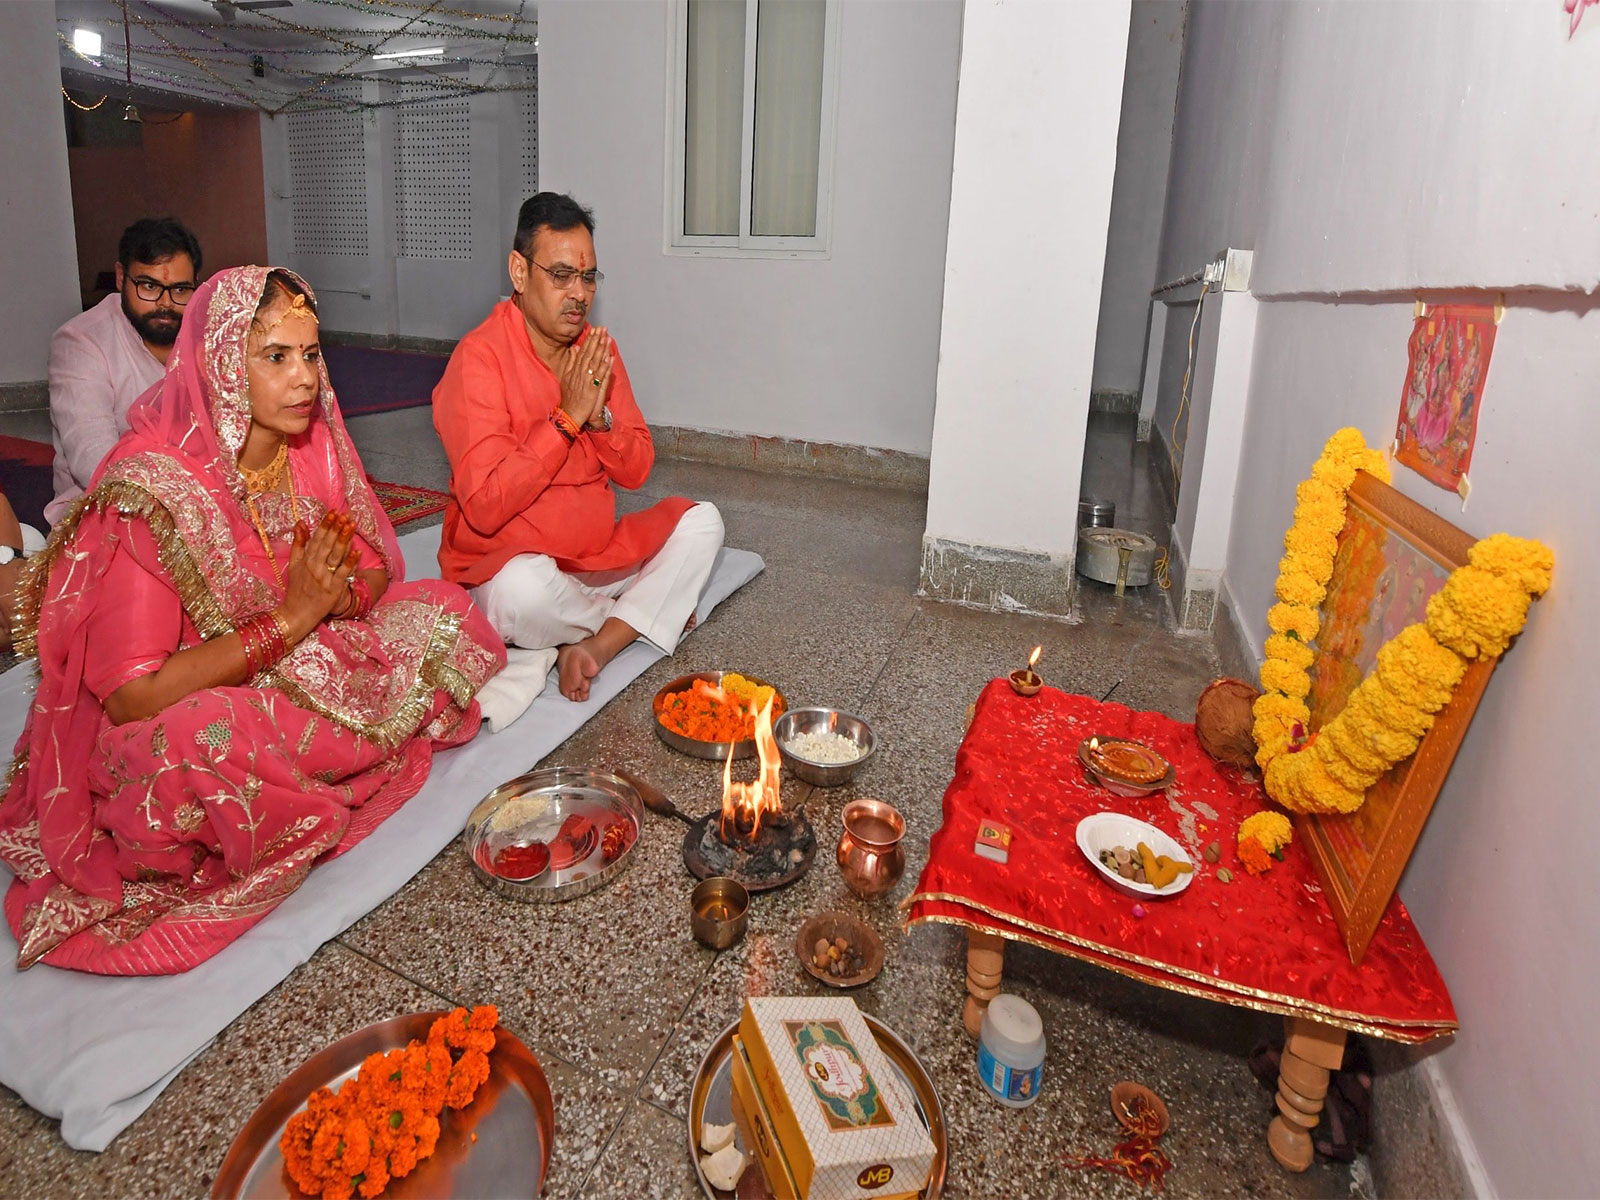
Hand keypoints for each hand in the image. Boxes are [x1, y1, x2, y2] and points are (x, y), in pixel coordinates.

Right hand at [279, 512, 358, 640]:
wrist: (297, 613)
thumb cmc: (297, 589)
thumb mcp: (293, 565)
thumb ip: (298, 543)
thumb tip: (300, 523)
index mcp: (305, 560)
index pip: (317, 539)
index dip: (326, 525)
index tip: (333, 513)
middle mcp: (314, 567)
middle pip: (327, 544)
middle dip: (336, 529)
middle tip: (344, 515)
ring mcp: (324, 578)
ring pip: (335, 555)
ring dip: (344, 540)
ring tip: (351, 526)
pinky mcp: (333, 589)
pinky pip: (343, 573)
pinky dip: (350, 562)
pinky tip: (358, 551)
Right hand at [556, 327, 612, 429]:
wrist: (570, 413)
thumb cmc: (569, 397)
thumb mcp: (567, 376)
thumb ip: (571, 362)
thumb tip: (574, 348)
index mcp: (574, 369)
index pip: (583, 351)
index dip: (589, 340)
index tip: (594, 330)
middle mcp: (580, 372)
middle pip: (589, 353)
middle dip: (596, 340)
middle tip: (602, 329)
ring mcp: (586, 380)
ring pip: (595, 362)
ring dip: (601, 349)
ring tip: (607, 338)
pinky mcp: (592, 388)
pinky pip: (600, 376)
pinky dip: (605, 366)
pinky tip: (609, 358)